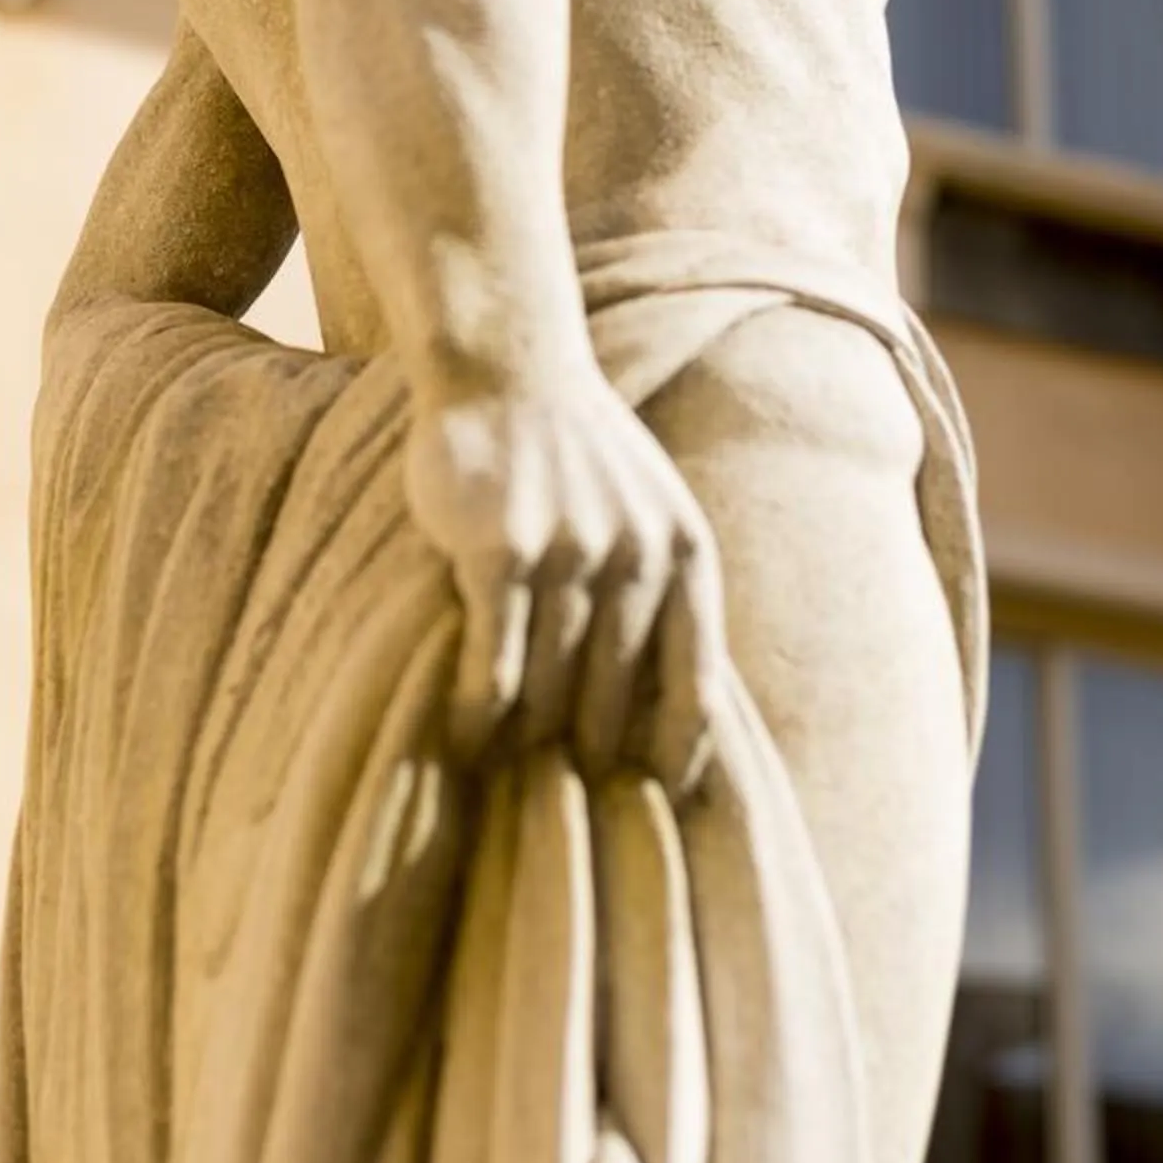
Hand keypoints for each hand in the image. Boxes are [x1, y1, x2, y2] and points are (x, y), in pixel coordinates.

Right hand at [403, 360, 725, 794]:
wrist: (507, 367)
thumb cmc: (577, 453)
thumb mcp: (649, 510)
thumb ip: (659, 590)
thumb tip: (668, 710)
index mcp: (686, 552)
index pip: (697, 686)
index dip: (675, 753)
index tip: (652, 795)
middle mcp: (638, 556)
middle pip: (615, 701)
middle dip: (586, 753)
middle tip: (559, 785)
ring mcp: (570, 553)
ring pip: (551, 691)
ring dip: (525, 741)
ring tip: (503, 769)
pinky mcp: (500, 552)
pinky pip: (495, 665)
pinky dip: (479, 712)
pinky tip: (465, 733)